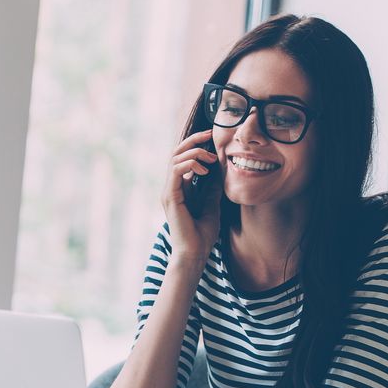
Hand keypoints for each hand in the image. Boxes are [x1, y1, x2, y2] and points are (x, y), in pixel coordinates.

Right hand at [161, 129, 222, 263]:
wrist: (194, 253)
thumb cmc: (202, 235)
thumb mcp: (212, 206)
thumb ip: (211, 189)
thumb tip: (218, 171)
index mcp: (179, 189)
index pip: (182, 159)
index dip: (196, 146)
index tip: (212, 140)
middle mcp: (171, 188)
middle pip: (176, 153)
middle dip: (193, 140)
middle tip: (210, 134)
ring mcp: (169, 192)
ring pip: (175, 158)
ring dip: (194, 153)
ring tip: (210, 159)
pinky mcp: (170, 197)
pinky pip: (176, 170)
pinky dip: (190, 164)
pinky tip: (203, 169)